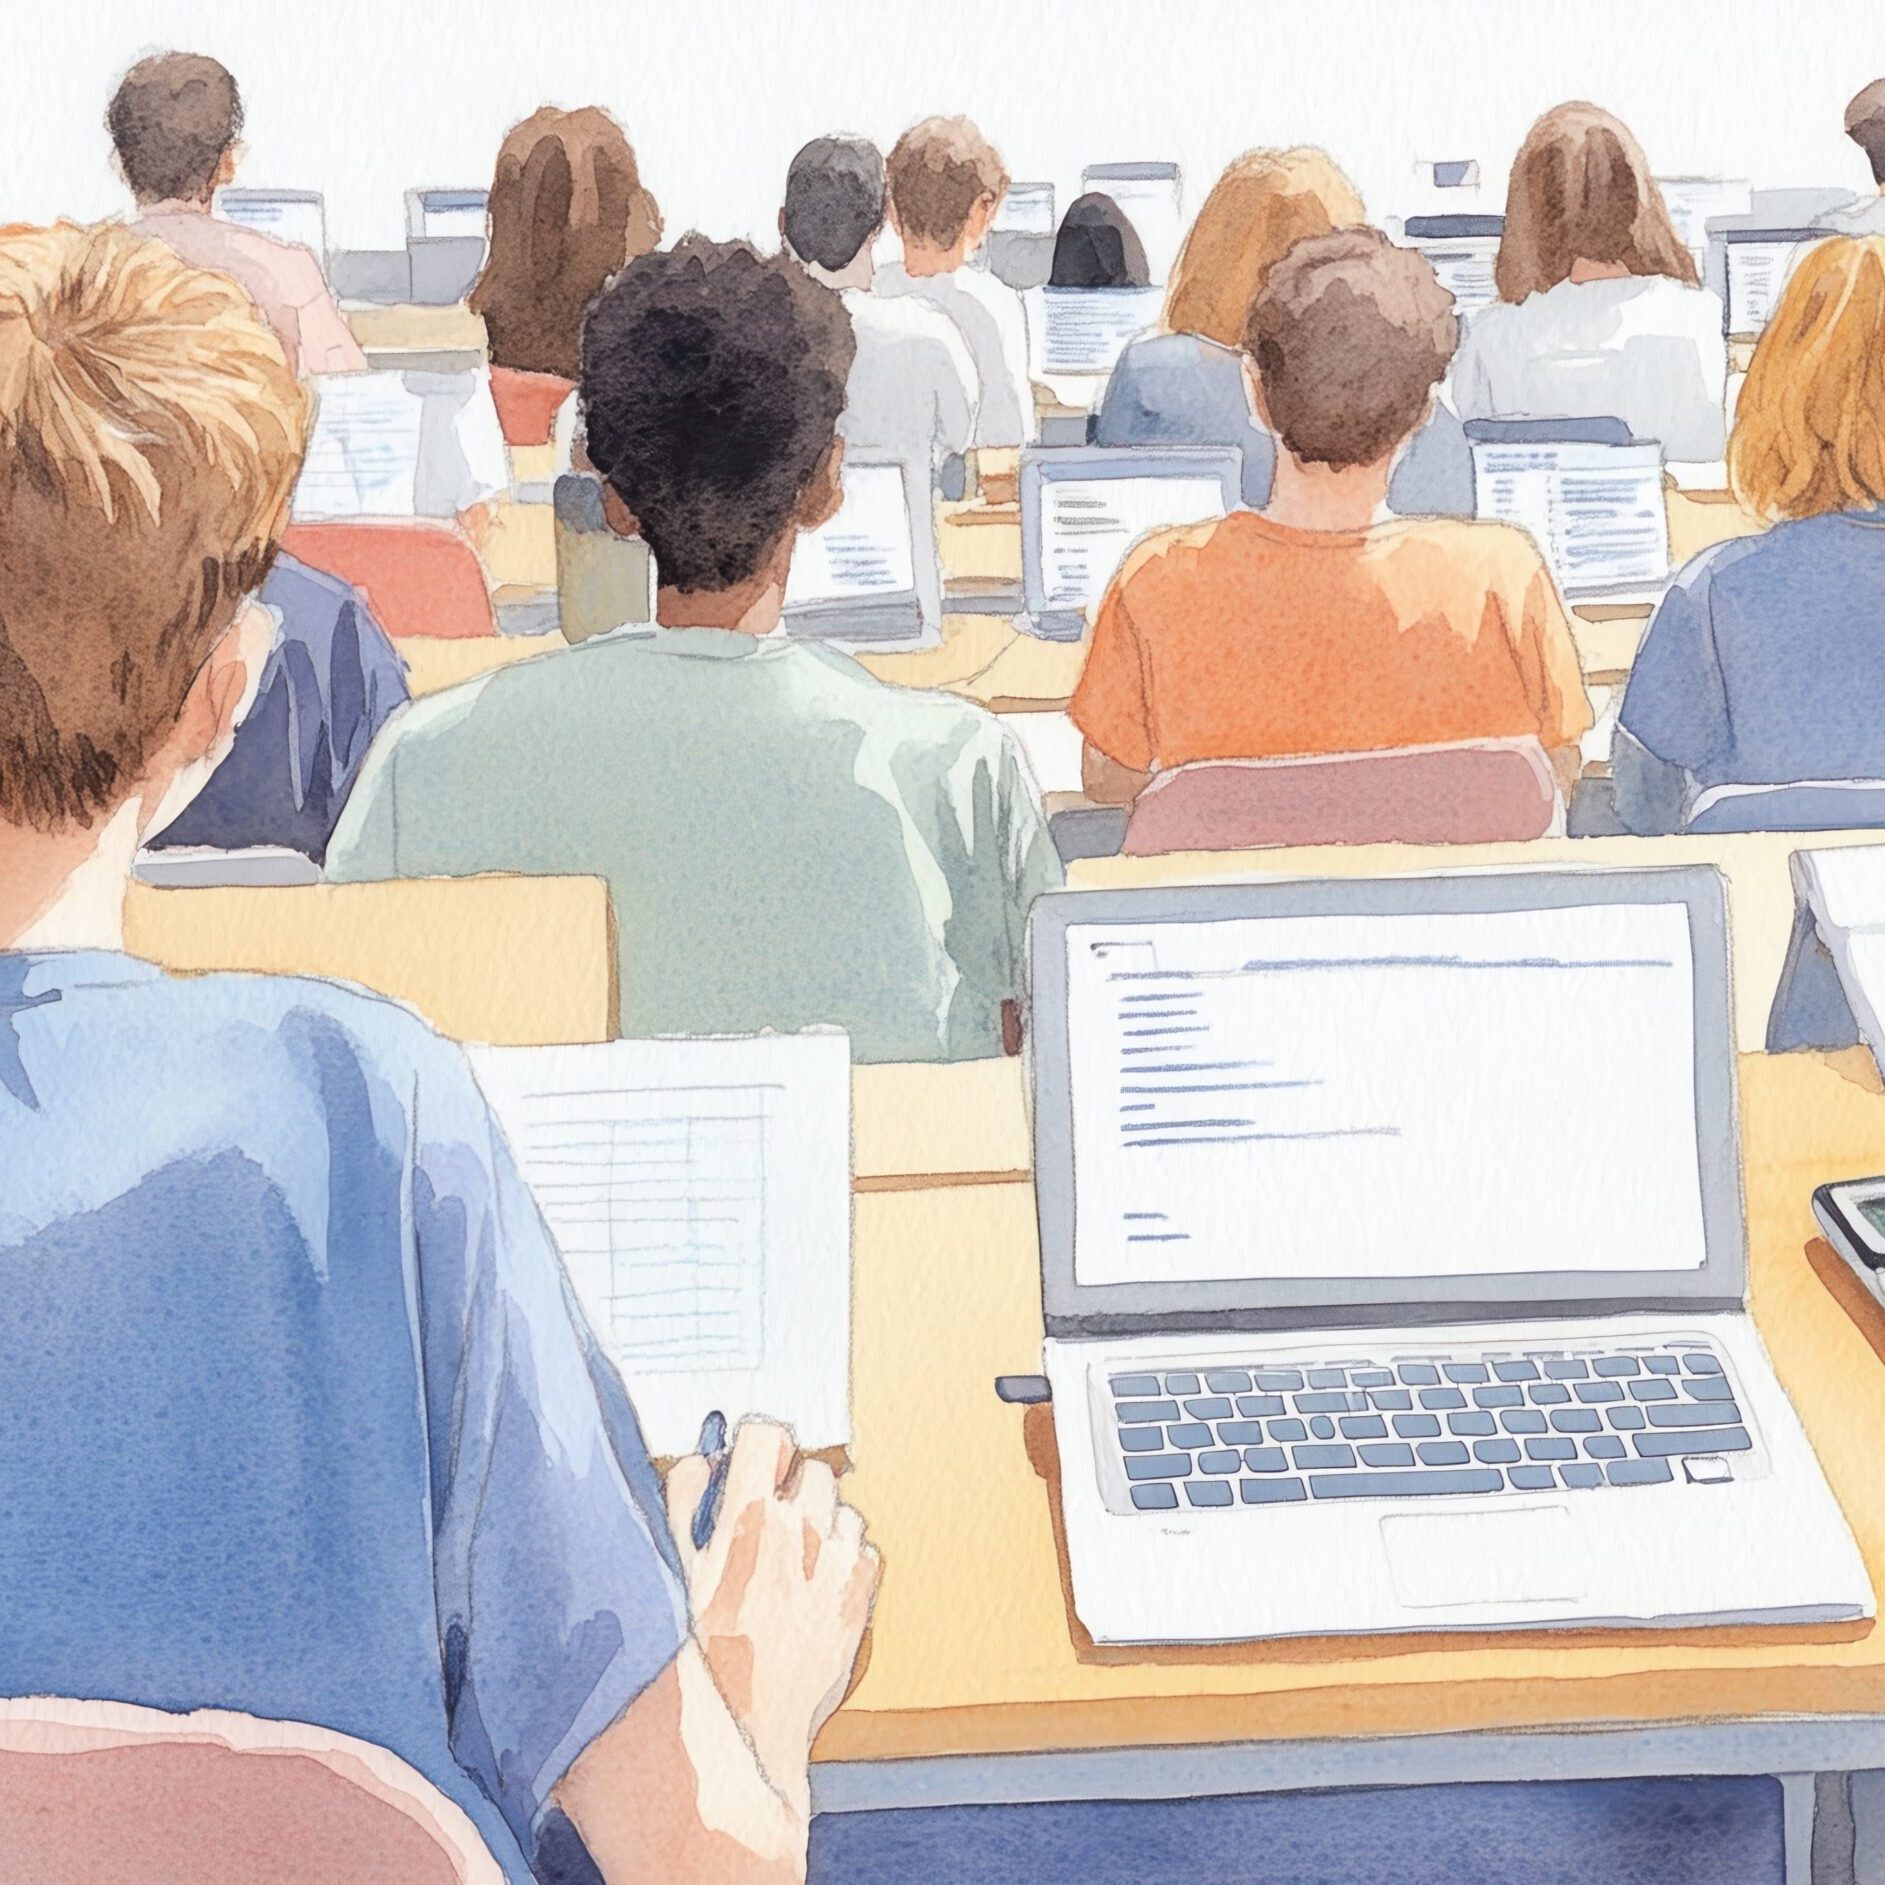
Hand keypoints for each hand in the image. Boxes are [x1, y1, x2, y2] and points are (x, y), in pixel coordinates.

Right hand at [665, 1419, 878, 1817]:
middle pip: (812, 1468)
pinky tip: (812, 1585)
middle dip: (788, 1485)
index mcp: (746, 1519)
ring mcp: (836, 1568)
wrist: (734, 1744)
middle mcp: (800, 1534)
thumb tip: (701, 1464)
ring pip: (843, 1509)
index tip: (746, 1461)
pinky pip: (864, 1551)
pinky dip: (844, 1559)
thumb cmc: (690, 1668)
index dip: (755, 1443)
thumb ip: (682, 1504)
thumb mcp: (665, 1574)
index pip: (768, 1434)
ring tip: (788, 1557)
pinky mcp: (858, 1603)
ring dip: (819, 1521)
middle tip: (761, 1517)